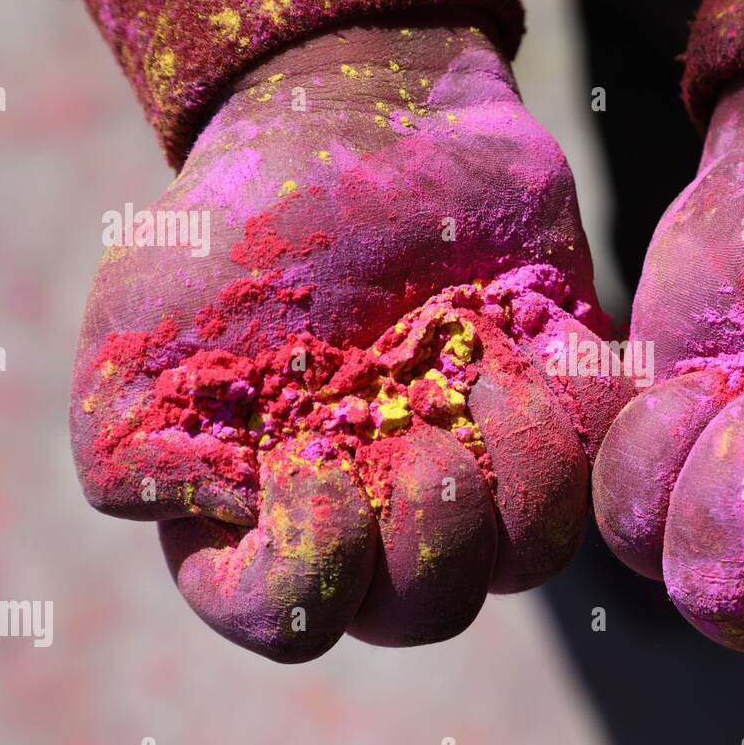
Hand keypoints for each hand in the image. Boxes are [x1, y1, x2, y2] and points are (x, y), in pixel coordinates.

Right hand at [71, 20, 629, 660]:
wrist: (361, 125)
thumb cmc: (243, 232)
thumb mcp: (140, 338)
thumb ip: (141, 461)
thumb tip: (240, 525)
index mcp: (277, 522)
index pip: (295, 619)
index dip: (315, 548)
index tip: (313, 437)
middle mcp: (385, 522)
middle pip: (433, 607)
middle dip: (424, 496)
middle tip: (407, 383)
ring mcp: (483, 479)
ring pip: (533, 551)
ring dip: (504, 439)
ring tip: (468, 336)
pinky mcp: (560, 418)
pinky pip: (603, 460)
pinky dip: (572, 391)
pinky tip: (529, 320)